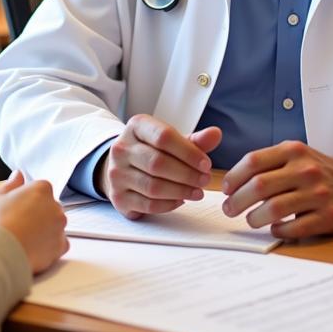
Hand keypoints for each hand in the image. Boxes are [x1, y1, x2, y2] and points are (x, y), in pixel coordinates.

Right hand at [0, 171, 68, 273]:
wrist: (1, 252)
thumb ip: (11, 183)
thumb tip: (18, 175)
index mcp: (41, 189)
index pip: (40, 190)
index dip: (26, 200)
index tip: (16, 209)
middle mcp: (55, 205)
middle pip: (49, 207)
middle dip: (38, 214)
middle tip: (18, 225)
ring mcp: (60, 225)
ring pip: (55, 225)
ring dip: (45, 229)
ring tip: (24, 238)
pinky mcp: (61, 245)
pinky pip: (60, 243)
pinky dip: (50, 246)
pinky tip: (34, 248)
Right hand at [96, 114, 221, 218]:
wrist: (122, 167)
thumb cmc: (152, 151)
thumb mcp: (172, 141)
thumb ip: (195, 140)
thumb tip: (216, 134)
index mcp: (136, 127)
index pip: (163, 137)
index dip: (188, 152)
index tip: (206, 164)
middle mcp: (122, 148)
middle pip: (157, 163)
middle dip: (187, 174)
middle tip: (205, 180)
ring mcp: (116, 174)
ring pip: (153, 186)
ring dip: (181, 191)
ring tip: (197, 192)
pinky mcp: (118, 197)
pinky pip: (148, 204)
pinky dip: (169, 204)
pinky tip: (181, 200)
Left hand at [221, 144, 332, 239]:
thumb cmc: (319, 171)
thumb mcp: (296, 155)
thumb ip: (269, 163)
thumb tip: (232, 183)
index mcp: (294, 151)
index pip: (253, 161)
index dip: (233, 177)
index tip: (226, 189)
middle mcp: (306, 170)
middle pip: (259, 186)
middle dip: (237, 201)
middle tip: (230, 209)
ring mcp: (318, 193)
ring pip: (273, 209)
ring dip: (254, 218)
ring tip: (251, 219)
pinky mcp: (328, 217)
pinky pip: (293, 228)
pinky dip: (278, 230)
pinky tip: (275, 228)